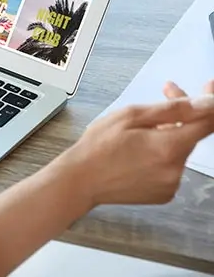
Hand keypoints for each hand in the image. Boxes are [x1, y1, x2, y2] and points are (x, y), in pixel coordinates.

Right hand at [56, 81, 213, 207]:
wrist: (81, 180)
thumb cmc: (98, 146)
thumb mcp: (130, 116)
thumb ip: (172, 109)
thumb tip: (206, 103)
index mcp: (169, 147)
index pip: (207, 123)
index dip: (209, 102)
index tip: (207, 88)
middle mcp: (176, 169)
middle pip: (192, 134)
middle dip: (183, 113)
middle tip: (166, 93)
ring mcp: (171, 184)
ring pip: (180, 149)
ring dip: (170, 133)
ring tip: (142, 128)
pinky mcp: (164, 193)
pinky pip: (171, 166)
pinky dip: (162, 153)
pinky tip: (140, 149)